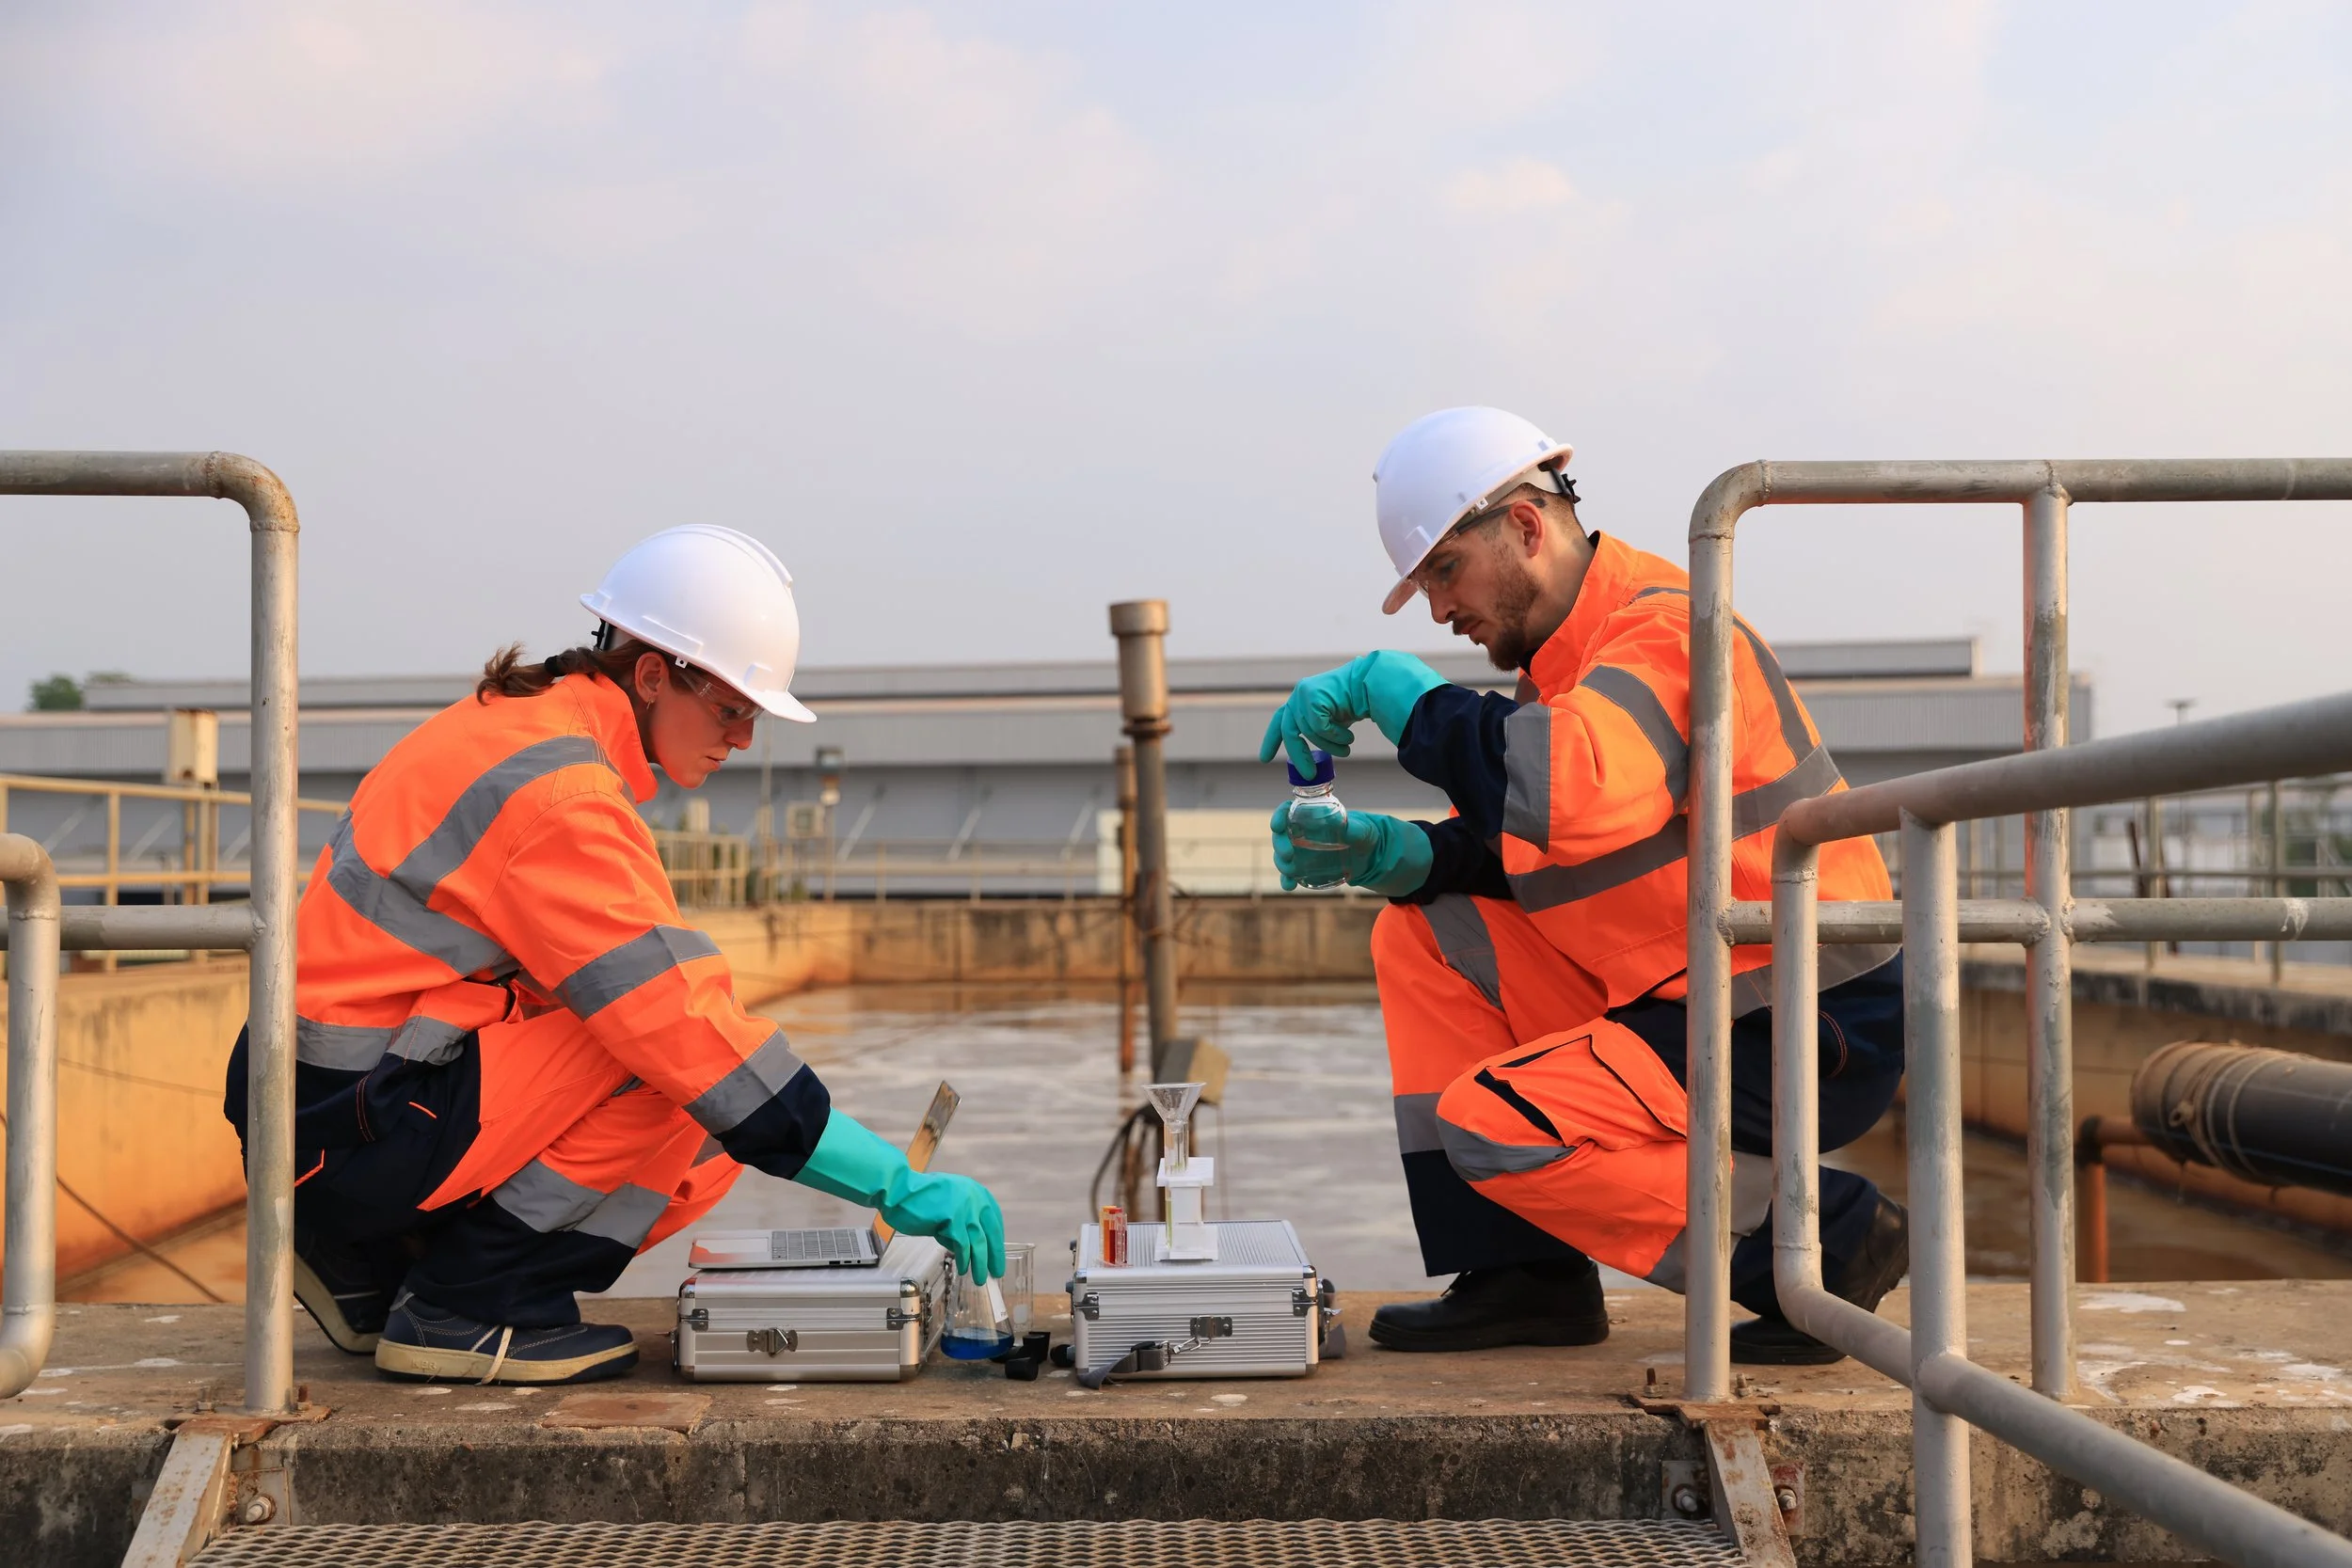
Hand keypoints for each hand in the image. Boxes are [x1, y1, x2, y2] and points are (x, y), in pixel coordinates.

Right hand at [795, 1112, 1007, 1279]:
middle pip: (991, 1232)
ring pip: (979, 1242)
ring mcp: (965, 1208)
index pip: (994, 1220)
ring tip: (980, 1278)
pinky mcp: (952, 1219)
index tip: (996, 1254)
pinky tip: (962, 1269)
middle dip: (994, 1255)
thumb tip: (968, 1245)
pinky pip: (962, 1246)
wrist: (898, 1190)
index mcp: (975, 1192)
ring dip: (981, 1263)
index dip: (996, 1240)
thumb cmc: (918, 1198)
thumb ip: (960, 1221)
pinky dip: (964, 1260)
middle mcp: (974, 1198)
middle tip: (996, 1272)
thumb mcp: (947, 1205)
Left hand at [1258, 652, 1449, 774]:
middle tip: (1309, 775)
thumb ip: (1318, 728)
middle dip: (1299, 755)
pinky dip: (1334, 736)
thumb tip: (1312, 753)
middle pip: (1289, 731)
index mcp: (1302, 700)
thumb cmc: (1357, 701)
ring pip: (1309, 732)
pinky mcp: (1312, 696)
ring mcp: (1304, 693)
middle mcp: (1300, 695)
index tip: (1265, 758)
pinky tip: (1348, 736)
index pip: (1281, 720)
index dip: (1272, 740)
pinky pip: (1318, 727)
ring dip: (1330, 745)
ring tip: (1347, 748)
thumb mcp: (1333, 718)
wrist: (1372, 684)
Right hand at [1268, 805, 1431, 896]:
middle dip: (1279, 844)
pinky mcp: (1305, 869)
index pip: (1287, 812)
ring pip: (1282, 856)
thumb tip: (1347, 829)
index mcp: (1311, 816)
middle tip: (1288, 854)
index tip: (1277, 825)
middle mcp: (1301, 833)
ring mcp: (1301, 852)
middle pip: (1281, 835)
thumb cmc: (1363, 833)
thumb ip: (1355, 829)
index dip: (1279, 816)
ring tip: (1290, 872)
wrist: (1367, 855)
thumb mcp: (1362, 830)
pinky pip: (1290, 875)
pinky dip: (1287, 881)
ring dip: (1281, 864)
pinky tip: (1289, 886)